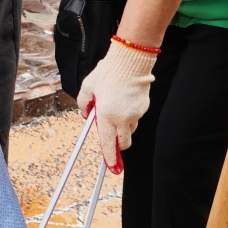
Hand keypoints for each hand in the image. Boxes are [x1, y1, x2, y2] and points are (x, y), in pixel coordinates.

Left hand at [74, 43, 157, 172]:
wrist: (129, 62)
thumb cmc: (107, 74)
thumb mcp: (87, 88)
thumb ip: (83, 105)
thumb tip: (87, 115)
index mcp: (106, 115)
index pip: (108, 143)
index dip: (110, 157)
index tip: (112, 166)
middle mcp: (122, 118)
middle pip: (124, 143)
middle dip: (118, 144)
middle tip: (111, 135)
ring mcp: (135, 114)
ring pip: (129, 129)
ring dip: (122, 126)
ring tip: (115, 108)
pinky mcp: (143, 108)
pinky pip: (135, 117)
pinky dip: (129, 114)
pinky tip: (124, 100)